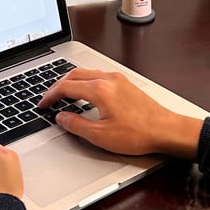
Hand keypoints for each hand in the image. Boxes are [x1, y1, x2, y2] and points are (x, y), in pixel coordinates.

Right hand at [39, 68, 202, 158]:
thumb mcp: (100, 135)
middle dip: (58, 86)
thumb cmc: (138, 133)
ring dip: (72, 82)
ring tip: (63, 96)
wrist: (166, 130)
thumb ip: (76, 125)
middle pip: (74, 74)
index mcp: (99, 90)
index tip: (42, 104)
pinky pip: (98, 76)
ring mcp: (118, 79)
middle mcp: (108, 79)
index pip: (66, 87)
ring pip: (87, 73)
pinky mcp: (125, 84)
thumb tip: (61, 118)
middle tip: (49, 99)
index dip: (50, 96)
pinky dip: (85, 83)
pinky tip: (85, 95)